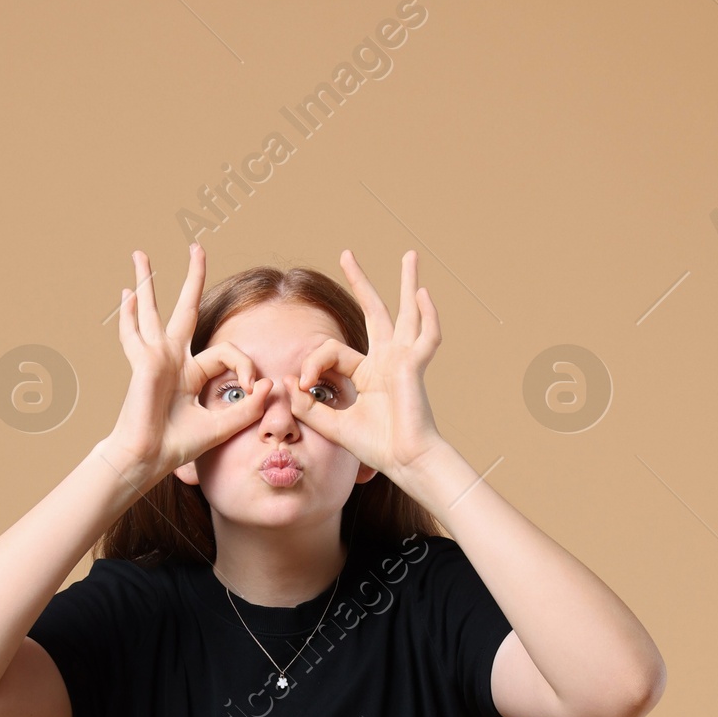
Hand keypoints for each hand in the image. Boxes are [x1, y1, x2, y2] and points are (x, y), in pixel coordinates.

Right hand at [94, 245, 271, 490]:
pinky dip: (128, 315)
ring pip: (151, 310)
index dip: (244, 365)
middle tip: (197, 248)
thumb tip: (267, 385)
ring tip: (140, 254)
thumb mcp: (221, 426)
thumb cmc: (177, 445)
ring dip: (146, 281)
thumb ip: (246, 409)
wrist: (149, 458)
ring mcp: (155, 357)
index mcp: (190, 372)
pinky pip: (133, 334)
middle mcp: (172, 359)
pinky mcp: (144, 361)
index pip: (226, 353)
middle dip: (193, 277)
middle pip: (185, 309)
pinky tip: (127, 294)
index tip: (251, 387)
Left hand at [285, 250, 445, 486]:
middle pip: (374, 312)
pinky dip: (428, 315)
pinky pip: (427, 336)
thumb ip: (310, 407)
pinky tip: (423, 294)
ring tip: (410, 255)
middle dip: (360, 282)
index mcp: (368, 373)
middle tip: (346, 254)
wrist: (405, 462)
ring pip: (405, 313)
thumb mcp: (334, 425)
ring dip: (406, 282)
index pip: (332, 351)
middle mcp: (386, 360)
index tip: (304, 384)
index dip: (313, 363)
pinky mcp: (414, 366)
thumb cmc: (377, 447)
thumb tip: (289, 383)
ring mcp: (403, 360)